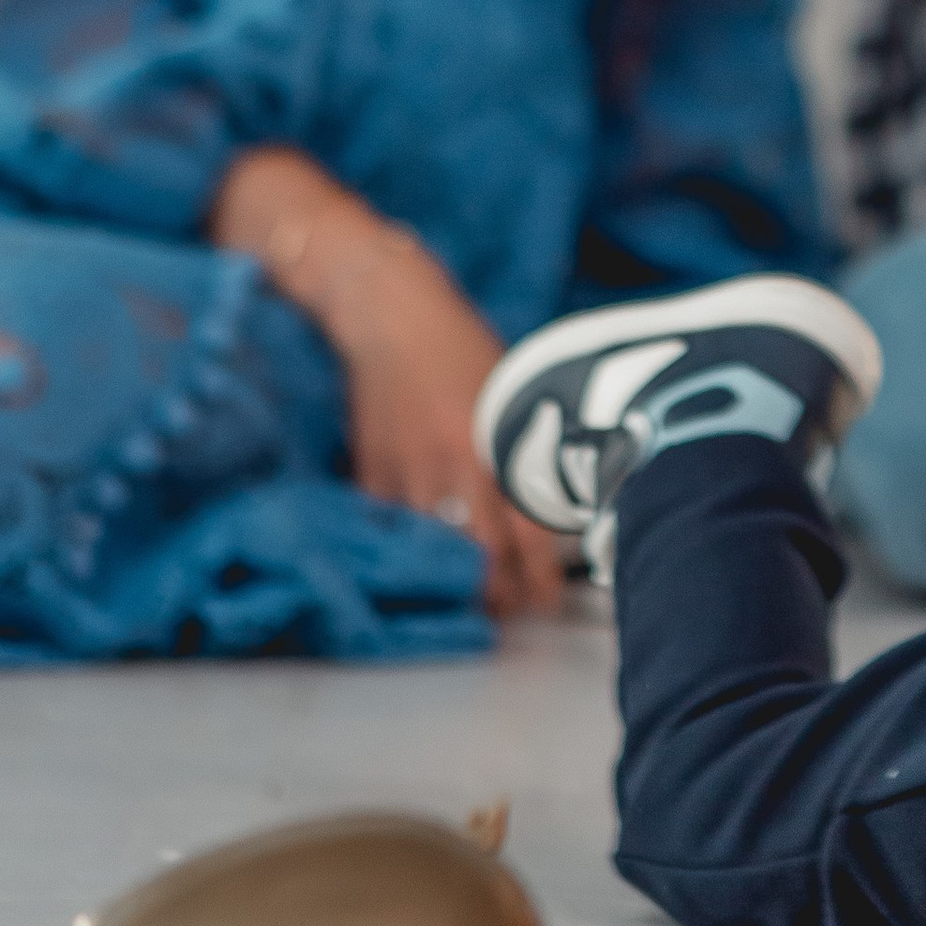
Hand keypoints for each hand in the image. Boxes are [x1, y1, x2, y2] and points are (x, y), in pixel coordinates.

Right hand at [212, 151, 565, 619]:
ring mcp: (406, 474)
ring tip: (478, 601)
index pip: (526, 527)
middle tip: (516, 609)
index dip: (539, 574)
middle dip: (500, 593)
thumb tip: (555, 499)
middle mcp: (452, 464)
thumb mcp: (510, 391)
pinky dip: (413, 556)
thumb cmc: (460, 348)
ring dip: (458, 584)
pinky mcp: (371, 476)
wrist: (389, 317)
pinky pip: (393, 532)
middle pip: (479, 554)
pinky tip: (428, 570)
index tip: (550, 597)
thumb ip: (525, 444)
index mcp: (495, 441)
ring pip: (435, 553)